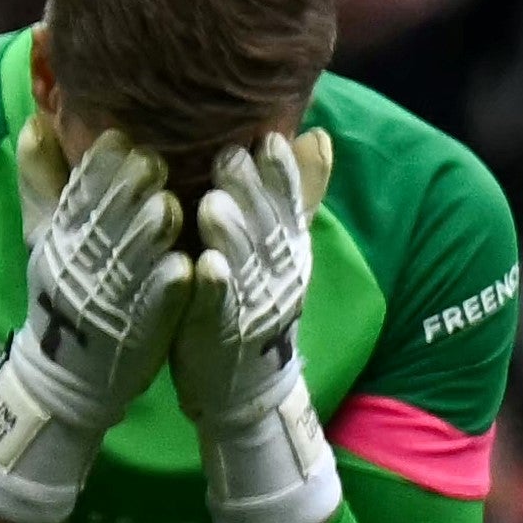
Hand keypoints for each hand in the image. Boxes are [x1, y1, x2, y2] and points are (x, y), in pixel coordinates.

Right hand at [0, 132, 179, 522]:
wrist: (69, 376)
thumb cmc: (65, 294)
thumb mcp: (46, 236)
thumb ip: (43, 178)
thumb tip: (35, 121)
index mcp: (63, 237)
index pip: (80, 192)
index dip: (100, 166)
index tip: (123, 139)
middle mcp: (82, 264)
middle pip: (105, 219)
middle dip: (128, 190)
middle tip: (155, 161)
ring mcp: (109, 298)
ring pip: (130, 257)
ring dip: (148, 231)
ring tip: (171, 206)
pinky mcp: (137, 329)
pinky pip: (153, 302)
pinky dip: (166, 285)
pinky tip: (185, 267)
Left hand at [179, 127, 341, 522]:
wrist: (245, 386)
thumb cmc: (250, 302)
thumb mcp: (276, 248)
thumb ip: (290, 196)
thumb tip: (316, 137)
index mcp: (285, 250)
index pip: (286, 204)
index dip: (279, 173)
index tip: (265, 139)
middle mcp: (275, 274)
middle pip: (264, 226)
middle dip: (248, 192)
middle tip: (228, 156)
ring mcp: (252, 305)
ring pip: (243, 264)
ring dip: (231, 234)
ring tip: (212, 204)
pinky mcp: (224, 335)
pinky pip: (222, 308)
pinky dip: (216, 286)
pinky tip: (205, 266)